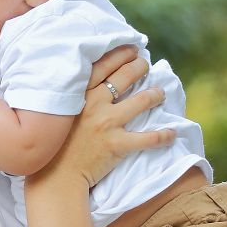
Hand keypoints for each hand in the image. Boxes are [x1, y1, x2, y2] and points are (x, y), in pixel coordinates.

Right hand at [29, 53, 172, 188]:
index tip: (131, 49)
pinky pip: (149, 138)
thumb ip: (74, 98)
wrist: (55, 176)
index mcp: (78, 95)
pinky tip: (172, 133)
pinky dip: (164, 135)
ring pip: (142, 101)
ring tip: (160, 93)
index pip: (104, 66)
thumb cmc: (55, 145)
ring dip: (156, 94)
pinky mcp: (117, 145)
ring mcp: (107, 124)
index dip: (121, 54)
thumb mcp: (58, 114)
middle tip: (146, 65)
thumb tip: (93, 85)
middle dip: (140, 67)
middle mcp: (94, 104)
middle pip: (125, 76)